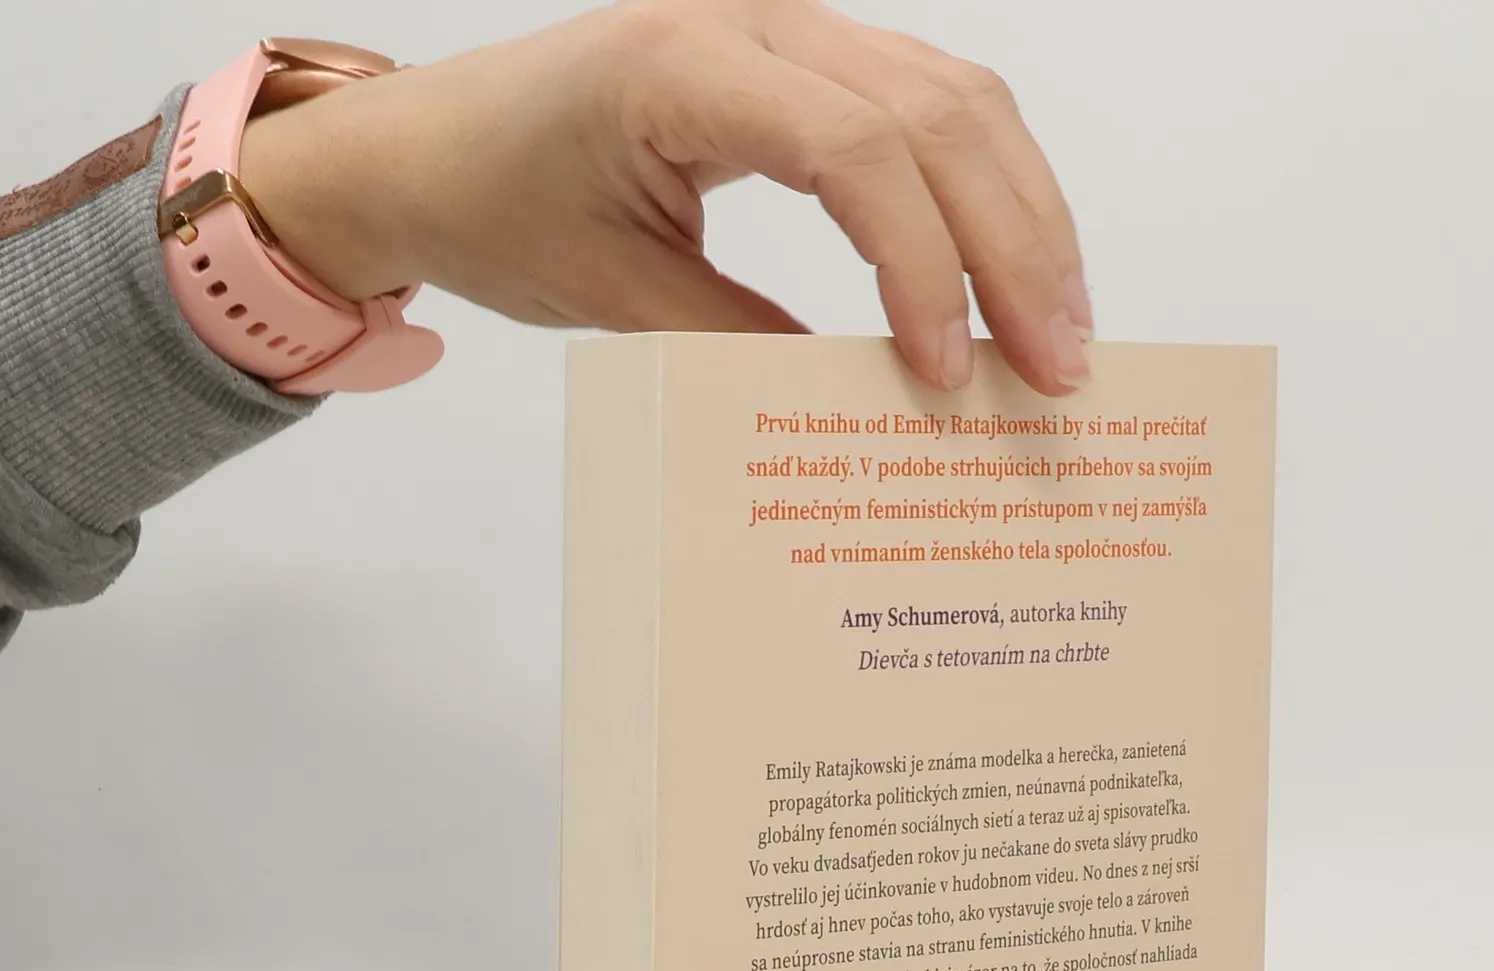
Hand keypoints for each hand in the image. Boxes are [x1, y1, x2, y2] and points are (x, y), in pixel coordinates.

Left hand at [237, 0, 1092, 395]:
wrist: (430, 146)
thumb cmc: (499, 207)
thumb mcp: (613, 299)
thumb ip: (741, 345)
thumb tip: (873, 409)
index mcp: (683, 66)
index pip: (855, 148)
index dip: (923, 264)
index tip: (947, 375)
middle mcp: (754, 19)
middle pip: (938, 110)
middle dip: (1014, 245)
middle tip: (1059, 365)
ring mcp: (790, 29)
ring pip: (956, 98)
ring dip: (1025, 215)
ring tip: (1062, 329)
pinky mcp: (807, 62)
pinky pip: (929, 107)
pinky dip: (989, 192)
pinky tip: (1016, 272)